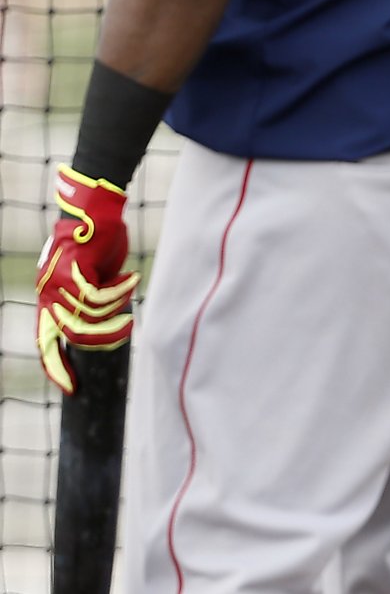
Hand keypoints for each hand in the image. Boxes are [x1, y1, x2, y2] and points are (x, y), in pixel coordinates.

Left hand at [35, 166, 140, 394]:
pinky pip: (99, 297)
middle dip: (104, 340)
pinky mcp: (73, 270)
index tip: (72, 389)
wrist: (95, 211)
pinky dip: (120, 291)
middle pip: (73, 337)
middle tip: (127, 329)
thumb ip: (89, 300)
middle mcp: (48, 295)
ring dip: (117, 309)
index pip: (45, 344)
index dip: (56, 369)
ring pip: (90, 317)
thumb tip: (104, 326)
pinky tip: (132, 278)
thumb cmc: (98, 243)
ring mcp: (58, 283)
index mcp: (48, 301)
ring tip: (131, 293)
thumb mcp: (91, 278)